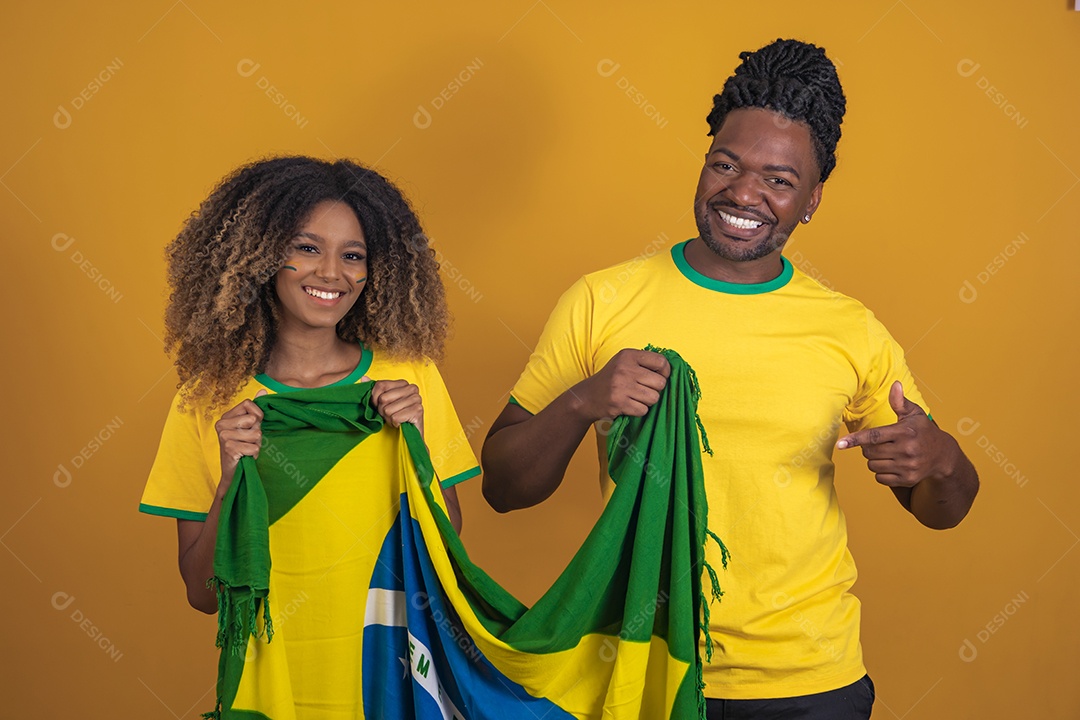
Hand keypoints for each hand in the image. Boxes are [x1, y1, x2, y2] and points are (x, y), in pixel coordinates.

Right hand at [215, 389, 267, 491]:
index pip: (249, 403)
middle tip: (248, 442)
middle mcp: (221, 424)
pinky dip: (254, 454)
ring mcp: (224, 436)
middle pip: (254, 420)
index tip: (253, 426)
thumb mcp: (250, 427)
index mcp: (225, 417)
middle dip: (258, 433)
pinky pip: (254, 448)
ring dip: (256, 445)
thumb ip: (255, 409)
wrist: (234, 473)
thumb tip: (263, 390)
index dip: (258, 415)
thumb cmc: (243, 448)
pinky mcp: (229, 448)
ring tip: (247, 449)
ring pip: (256, 435)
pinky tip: (245, 457)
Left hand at [365, 376, 423, 436]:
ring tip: (395, 419)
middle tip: (389, 414)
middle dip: (382, 410)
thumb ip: (375, 389)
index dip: (374, 398)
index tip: (378, 405)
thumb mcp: (384, 401)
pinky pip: (395, 417)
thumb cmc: (396, 414)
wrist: (409, 433)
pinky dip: (394, 423)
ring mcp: (417, 399)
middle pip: (383, 398)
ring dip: (388, 418)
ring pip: (388, 410)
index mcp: (403, 383)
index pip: (380, 385)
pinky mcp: (418, 410)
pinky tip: (400, 423)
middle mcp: (412, 388)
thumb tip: (364, 378)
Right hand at [573, 349, 669, 421]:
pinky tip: (629, 405)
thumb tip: (670, 372)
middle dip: (656, 389)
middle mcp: (625, 369)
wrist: (587, 396)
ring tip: (636, 398)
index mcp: (628, 355)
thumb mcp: (624, 363)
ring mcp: (621, 386)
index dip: (665, 372)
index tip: (659, 377)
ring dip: (648, 401)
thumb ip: (644, 363)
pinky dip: (639, 410)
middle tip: (644, 390)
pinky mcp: (619, 403)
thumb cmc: (611, 379)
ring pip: (654, 398)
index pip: (661, 362)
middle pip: (660, 383)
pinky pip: (643, 410)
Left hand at [836, 381, 955, 488]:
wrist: (943, 456)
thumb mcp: (914, 414)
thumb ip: (900, 402)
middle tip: (878, 443)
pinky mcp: (907, 479)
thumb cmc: (923, 431)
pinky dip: (881, 472)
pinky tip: (892, 464)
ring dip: (874, 459)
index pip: (874, 436)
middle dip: (867, 447)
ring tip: (887, 453)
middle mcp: (907, 450)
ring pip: (872, 465)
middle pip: (869, 452)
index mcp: (905, 432)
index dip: (855, 440)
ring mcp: (907, 466)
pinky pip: (880, 478)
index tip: (840, 444)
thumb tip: (895, 385)